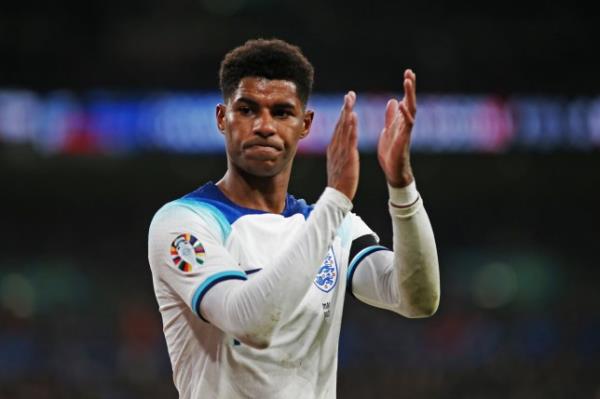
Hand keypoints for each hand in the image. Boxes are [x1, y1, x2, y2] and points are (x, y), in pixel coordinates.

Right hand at [327, 91, 358, 200]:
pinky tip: (353, 117)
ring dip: (347, 112)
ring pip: (344, 127)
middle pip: (340, 123)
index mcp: (334, 147)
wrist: (337, 194)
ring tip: (351, 100)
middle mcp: (335, 146)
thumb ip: (339, 151)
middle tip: (350, 94)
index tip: (347, 101)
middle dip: (345, 108)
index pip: (339, 127)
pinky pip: (349, 138)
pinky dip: (351, 127)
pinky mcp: (347, 156)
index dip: (343, 113)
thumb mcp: (338, 162)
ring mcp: (340, 150)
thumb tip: (339, 144)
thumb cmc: (340, 181)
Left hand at [377, 69, 416, 187]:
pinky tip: (402, 103)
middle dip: (410, 87)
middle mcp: (406, 124)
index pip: (406, 100)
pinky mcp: (404, 139)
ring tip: (408, 81)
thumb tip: (393, 101)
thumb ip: (391, 117)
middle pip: (411, 101)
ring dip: (410, 95)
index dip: (408, 88)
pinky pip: (407, 124)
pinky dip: (405, 113)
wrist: (393, 171)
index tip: (408, 73)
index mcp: (401, 121)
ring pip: (411, 109)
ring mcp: (406, 131)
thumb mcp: (388, 130)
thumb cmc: (391, 152)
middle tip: (410, 72)